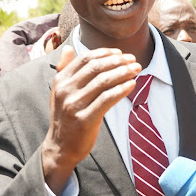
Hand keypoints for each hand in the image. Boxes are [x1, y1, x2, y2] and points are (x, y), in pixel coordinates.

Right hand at [41, 46, 140, 193]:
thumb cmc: (65, 117)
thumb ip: (63, 70)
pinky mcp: (85, 119)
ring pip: (103, 81)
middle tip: (133, 59)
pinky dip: (121, 89)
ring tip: (136, 69)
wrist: (60, 147)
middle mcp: (66, 90)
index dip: (105, 53)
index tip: (120, 53)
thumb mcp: (59, 92)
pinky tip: (132, 85)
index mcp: (60, 81)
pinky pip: (107, 99)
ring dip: (123, 72)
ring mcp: (74, 105)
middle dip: (118, 61)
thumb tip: (67, 48)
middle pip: (96, 67)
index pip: (85, 59)